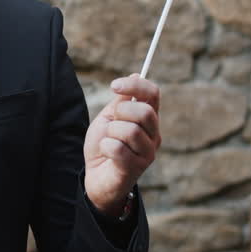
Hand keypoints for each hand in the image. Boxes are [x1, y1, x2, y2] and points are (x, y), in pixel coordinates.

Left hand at [83, 74, 160, 216]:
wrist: (96, 177)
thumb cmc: (104, 146)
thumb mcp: (109, 118)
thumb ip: (121, 101)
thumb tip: (136, 74)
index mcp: (148, 119)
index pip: (153, 94)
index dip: (135, 85)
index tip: (114, 85)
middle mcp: (154, 135)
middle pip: (144, 112)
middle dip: (121, 113)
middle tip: (111, 123)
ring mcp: (147, 153)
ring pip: (129, 130)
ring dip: (110, 133)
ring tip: (108, 141)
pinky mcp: (136, 168)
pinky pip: (118, 148)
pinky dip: (105, 147)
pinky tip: (106, 154)